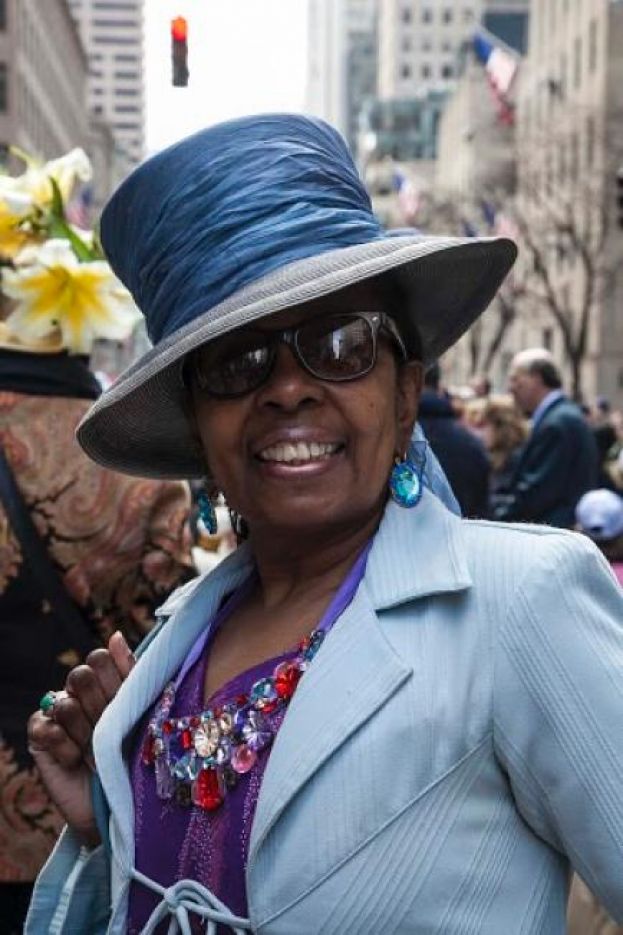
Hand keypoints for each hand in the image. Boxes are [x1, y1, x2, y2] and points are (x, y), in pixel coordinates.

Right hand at [27, 631, 134, 846]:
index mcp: (105, 681)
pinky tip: (76, 762)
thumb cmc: (136, 754)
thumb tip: (114, 635)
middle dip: (100, 707)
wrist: (122, 802)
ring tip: (95, 752)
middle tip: (110, 731)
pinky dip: (65, 749)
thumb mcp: (142, 710)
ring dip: (86, 734)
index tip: (127, 703)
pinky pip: (46, 728)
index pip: (100, 658)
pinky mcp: (39, 737)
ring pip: (65, 704)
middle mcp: (78, 693)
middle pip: (80, 676)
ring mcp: (56, 713)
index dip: (113, 680)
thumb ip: (131, 672)